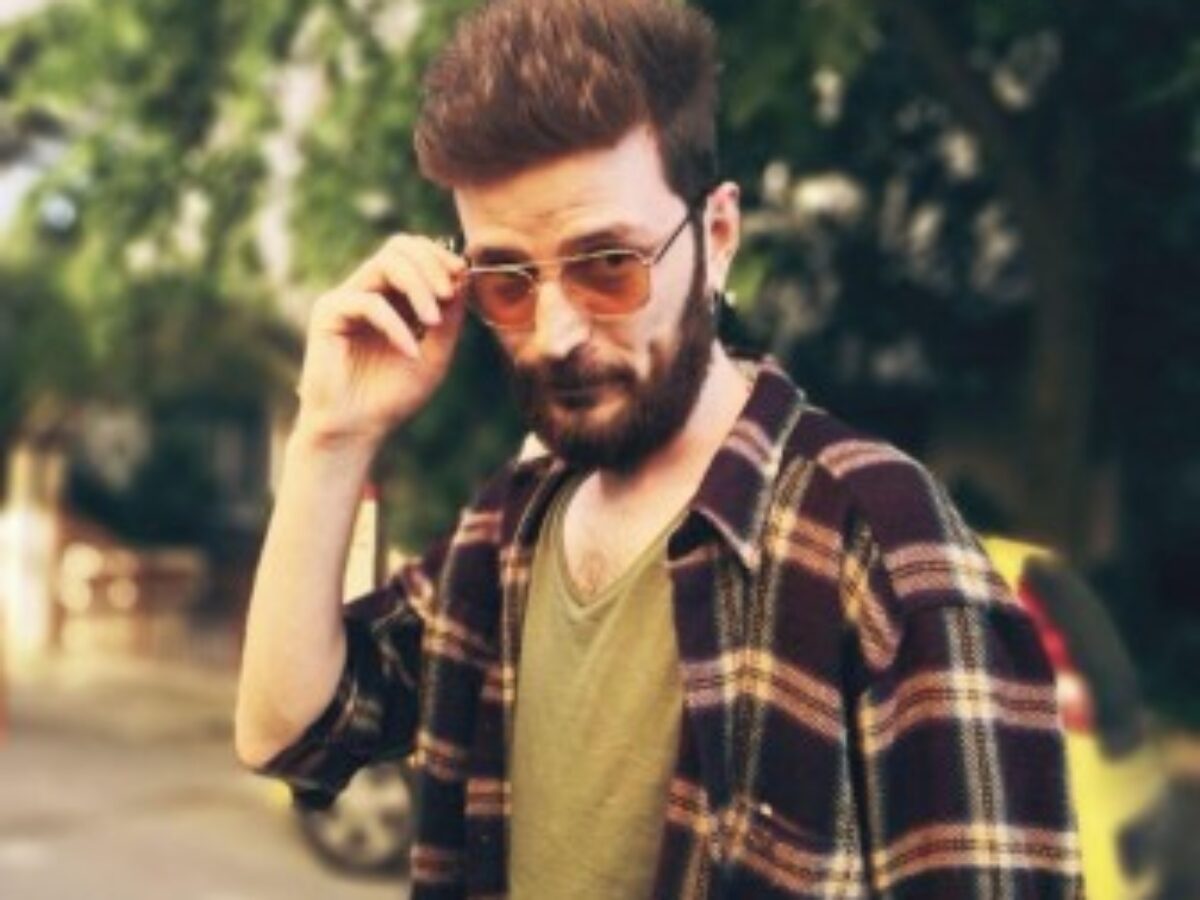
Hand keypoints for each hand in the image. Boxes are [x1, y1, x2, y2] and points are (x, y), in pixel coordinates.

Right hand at [293, 234, 466, 449]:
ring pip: (383, 263)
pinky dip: (395, 324)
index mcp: (393, 298)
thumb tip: (462, 275)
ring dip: (417, 286)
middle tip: (448, 294)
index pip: (414, 254)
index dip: (439, 256)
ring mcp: (346, 299)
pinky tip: (409, 350)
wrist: (356, 430)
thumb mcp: (435, 355)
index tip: (461, 274)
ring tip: (433, 320)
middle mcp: (368, 291)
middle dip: (430, 263)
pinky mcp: (328, 313)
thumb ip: (449, 318)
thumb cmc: (392, 396)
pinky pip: (368, 302)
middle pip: (398, 246)